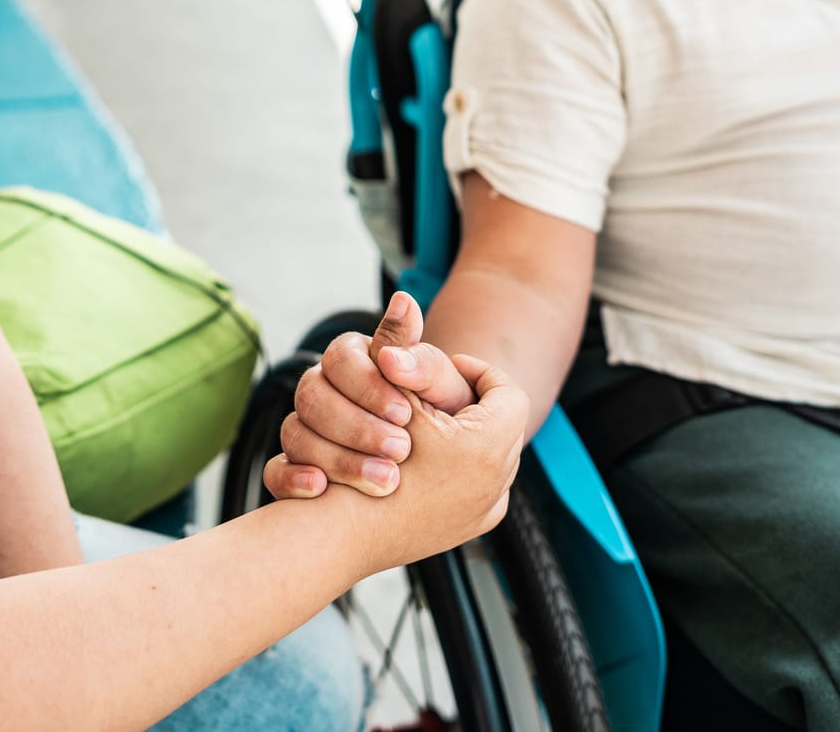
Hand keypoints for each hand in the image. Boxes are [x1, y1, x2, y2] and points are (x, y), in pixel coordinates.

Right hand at [265, 291, 478, 499]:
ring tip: (383, 479)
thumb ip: (420, 353)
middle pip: (312, 397)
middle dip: (356, 426)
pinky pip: (275, 472)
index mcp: (352, 359)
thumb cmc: (443, 418)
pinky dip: (293, 479)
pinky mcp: (295, 469)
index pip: (339, 358)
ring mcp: (305, 430)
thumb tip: (405, 304)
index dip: (368, 385)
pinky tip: (321, 489)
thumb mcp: (442, 386)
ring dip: (338, 458)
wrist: (446, 467)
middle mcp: (321, 390)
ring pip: (295, 434)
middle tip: (400, 449)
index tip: (405, 412)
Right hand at [340, 352, 527, 574]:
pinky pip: (467, 491)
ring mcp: (478, 513)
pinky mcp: (457, 532)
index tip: (440, 369)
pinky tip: (418, 464)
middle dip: (459, 405)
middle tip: (426, 400)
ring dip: (452, 439)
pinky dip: (445, 471)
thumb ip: (404, 348)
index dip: (474, 371)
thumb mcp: (389, 391)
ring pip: (483, 458)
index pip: (506, 391)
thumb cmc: (361, 459)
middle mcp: (496, 486)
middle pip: (495, 423)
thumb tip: (404, 301)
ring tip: (420, 432)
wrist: (333, 537)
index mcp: (491, 447)